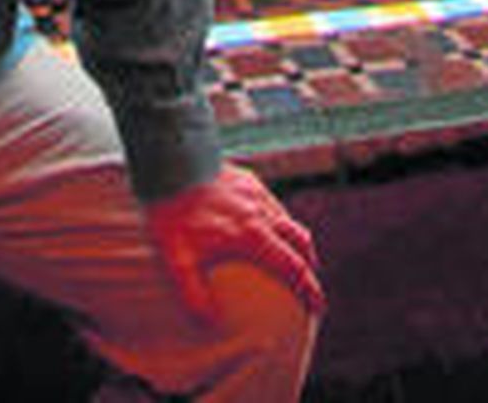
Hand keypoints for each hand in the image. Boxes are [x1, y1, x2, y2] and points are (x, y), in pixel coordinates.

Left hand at [144, 163, 324, 325]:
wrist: (171, 166)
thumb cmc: (172, 213)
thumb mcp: (177, 258)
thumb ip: (193, 292)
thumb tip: (210, 321)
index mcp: (253, 234)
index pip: (293, 267)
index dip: (309, 289)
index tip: (317, 306)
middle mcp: (261, 212)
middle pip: (300, 240)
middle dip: (309, 263)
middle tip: (307, 282)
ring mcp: (256, 193)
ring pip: (287, 219)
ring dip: (293, 239)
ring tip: (287, 255)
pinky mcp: (247, 179)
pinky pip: (270, 202)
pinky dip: (275, 219)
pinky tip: (261, 225)